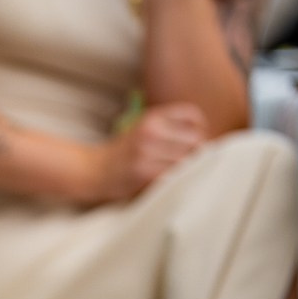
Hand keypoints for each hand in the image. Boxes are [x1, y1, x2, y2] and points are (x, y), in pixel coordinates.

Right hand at [90, 102, 205, 202]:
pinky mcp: (144, 172)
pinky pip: (175, 175)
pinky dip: (179, 179)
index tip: (194, 141)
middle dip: (197, 152)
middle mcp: (150, 131)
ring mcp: (147, 152)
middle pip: (196, 139)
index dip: (200, 129)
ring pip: (188, 159)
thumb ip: (168, 128)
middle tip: (190, 162)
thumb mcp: (142, 129)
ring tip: (180, 174)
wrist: (93, 171)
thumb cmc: (123, 154)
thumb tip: (204, 138)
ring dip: (189, 169)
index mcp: (151, 117)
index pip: (192, 115)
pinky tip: (171, 182)